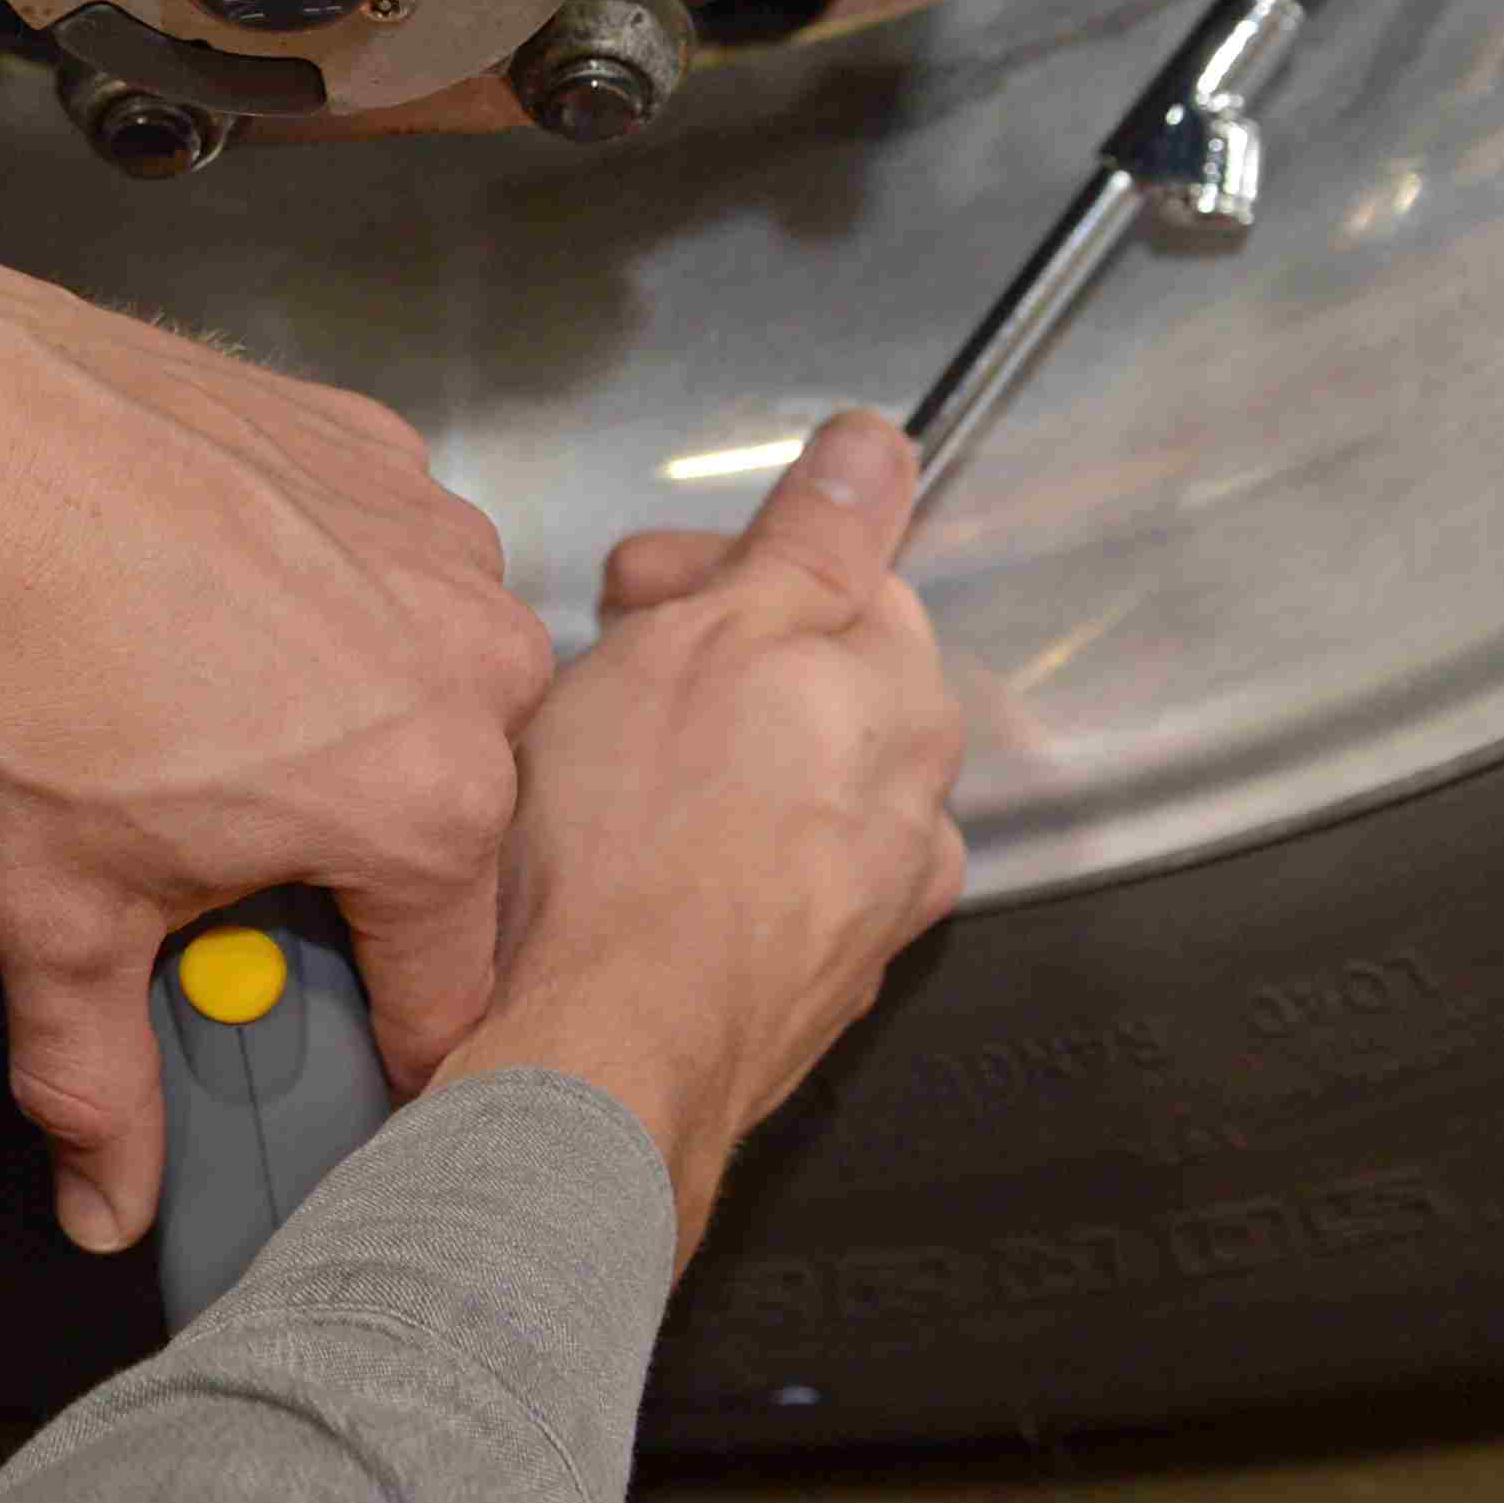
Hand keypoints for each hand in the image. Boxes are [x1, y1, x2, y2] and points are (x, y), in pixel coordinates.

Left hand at [0, 224, 554, 1254]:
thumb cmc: (12, 664)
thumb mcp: (57, 907)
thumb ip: (102, 1079)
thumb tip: (110, 1204)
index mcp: (435, 802)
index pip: (449, 987)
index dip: (381, 1035)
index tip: (331, 1035)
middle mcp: (478, 659)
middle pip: (448, 820)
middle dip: (350, 856)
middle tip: (224, 844)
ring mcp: (436, 534)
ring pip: (424, 680)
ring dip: (344, 715)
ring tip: (201, 709)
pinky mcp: (377, 445)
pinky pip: (379, 559)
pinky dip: (315, 592)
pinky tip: (202, 596)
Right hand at [436, 410, 963, 1255]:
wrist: (601, 1055)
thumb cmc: (639, 841)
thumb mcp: (710, 628)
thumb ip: (811, 537)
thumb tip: (884, 448)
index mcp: (903, 704)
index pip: (837, 579)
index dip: (717, 569)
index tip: (634, 591)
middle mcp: (912, 813)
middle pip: (811, 686)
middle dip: (704, 660)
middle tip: (598, 677)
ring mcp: (865, 914)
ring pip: (780, 789)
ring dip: (698, 763)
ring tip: (591, 781)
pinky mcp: (802, 992)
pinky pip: (751, 885)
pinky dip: (692, 860)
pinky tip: (615, 869)